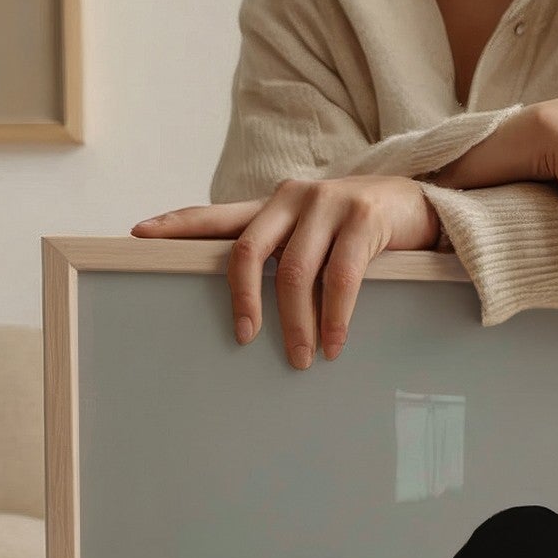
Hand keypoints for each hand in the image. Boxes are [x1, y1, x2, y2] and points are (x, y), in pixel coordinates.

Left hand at [129, 174, 441, 367]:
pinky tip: (334, 344)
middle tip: (244, 338)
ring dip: (296, 322)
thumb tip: (249, 305)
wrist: (420, 205)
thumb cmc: (362, 231)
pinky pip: (340, 277)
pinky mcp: (363, 220)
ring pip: (294, 271)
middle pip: (248, 250)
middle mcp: (293, 198)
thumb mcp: (316, 237)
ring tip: (301, 358)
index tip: (138, 234)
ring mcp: (328, 204)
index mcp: (275, 205)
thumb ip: (285, 255)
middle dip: (243, 299)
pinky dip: (334, 317)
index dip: (177, 224)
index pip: (218, 216)